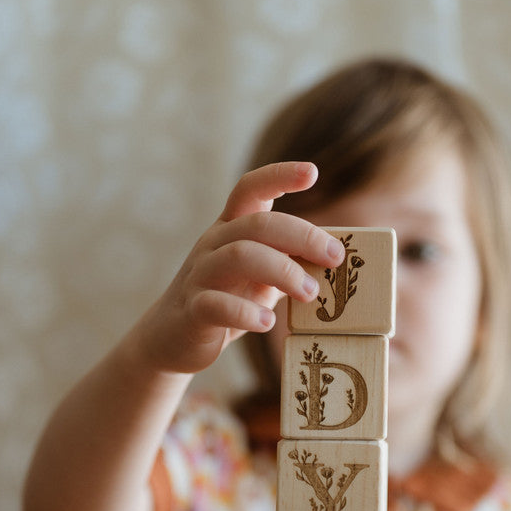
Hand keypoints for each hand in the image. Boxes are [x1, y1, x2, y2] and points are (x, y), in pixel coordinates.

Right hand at [134, 162, 344, 374]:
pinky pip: (217, 305)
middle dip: (302, 237)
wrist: (174, 338)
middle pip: (258, 224)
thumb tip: (336, 258)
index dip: (279, 175)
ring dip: (283, 271)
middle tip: (335, 258)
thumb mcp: (260, 276)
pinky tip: (267, 323)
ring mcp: (200, 275)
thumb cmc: (228, 300)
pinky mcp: (193, 310)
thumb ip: (289, 262)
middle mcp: (213, 243)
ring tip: (311, 294)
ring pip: (239, 256)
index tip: (311, 172)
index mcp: (231, 228)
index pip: (250, 188)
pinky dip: (246, 312)